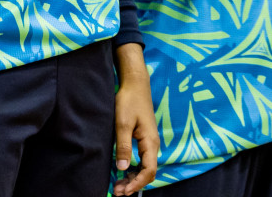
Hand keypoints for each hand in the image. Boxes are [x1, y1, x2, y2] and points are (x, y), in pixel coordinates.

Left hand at [112, 44, 158, 195]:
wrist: (135, 84)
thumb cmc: (129, 101)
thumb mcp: (123, 123)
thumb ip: (123, 146)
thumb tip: (122, 167)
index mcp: (150, 142)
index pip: (148, 170)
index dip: (137, 183)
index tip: (124, 190)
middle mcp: (153, 145)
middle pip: (147, 172)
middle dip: (134, 184)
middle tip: (118, 191)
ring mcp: (149, 142)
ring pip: (145, 167)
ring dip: (133, 178)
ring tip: (119, 185)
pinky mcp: (144, 139)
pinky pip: (142, 160)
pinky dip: (133, 169)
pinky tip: (123, 172)